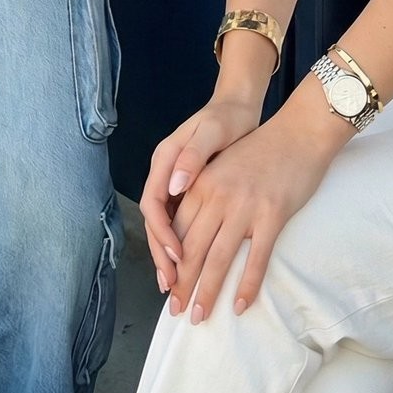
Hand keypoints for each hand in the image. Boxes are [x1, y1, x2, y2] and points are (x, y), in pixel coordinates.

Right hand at [139, 93, 261, 293]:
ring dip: (167, 255)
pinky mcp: (188, 190)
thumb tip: (175, 185)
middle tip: (172, 286)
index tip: (177, 256)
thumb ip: (193, 155)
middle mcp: (165, 173)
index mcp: (165, 159)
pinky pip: (178, 222)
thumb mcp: (212, 130)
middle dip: (160, 255)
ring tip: (175, 285)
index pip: (153, 204)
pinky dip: (180, 245)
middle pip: (155, 221)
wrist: (238, 106)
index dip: (162, 233)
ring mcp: (175, 182)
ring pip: (164, 225)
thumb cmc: (227, 117)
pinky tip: (188, 265)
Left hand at [163, 86, 341, 320]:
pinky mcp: (272, 215)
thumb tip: (189, 232)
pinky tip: (240, 306)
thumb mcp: (222, 166)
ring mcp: (245, 207)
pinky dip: (247, 285)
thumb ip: (203, 193)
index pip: (176, 230)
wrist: (299, 133)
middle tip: (176, 312)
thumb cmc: (260, 150)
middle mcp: (218, 197)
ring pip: (219, 259)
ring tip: (199, 317)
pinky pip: (257, 259)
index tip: (166, 286)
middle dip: (182, 284)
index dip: (169, 262)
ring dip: (207, 292)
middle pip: (192, 249)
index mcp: (202, 184)